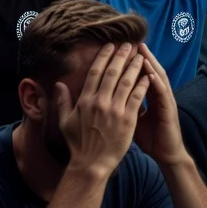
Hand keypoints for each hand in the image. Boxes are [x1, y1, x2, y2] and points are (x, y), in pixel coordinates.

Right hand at [56, 43, 148, 177]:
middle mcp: (99, 102)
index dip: (103, 57)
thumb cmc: (78, 143)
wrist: (92, 163)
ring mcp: (115, 110)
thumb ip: (62, 101)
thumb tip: (58, 84)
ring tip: (140, 56)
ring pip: (126, 82)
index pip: (95, 72)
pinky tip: (148, 75)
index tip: (110, 46)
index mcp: (84, 101)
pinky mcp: (128, 119)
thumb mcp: (64, 121)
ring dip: (134, 67)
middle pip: (112, 73)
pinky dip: (143, 84)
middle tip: (128, 44)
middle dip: (121, 56)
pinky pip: (137, 97)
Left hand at [131, 45, 188, 166]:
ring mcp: (165, 101)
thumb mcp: (133, 119)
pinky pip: (162, 94)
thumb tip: (109, 97)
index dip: (132, 63)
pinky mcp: (169, 110)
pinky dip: (157, 82)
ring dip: (151, 64)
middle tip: (133, 43)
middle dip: (142, 57)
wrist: (166, 153)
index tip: (122, 50)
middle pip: (150, 71)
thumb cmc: (150, 137)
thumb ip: (124, 105)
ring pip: (159, 78)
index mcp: (149, 97)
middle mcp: (158, 95)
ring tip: (143, 52)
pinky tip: (151, 74)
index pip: (140, 75)